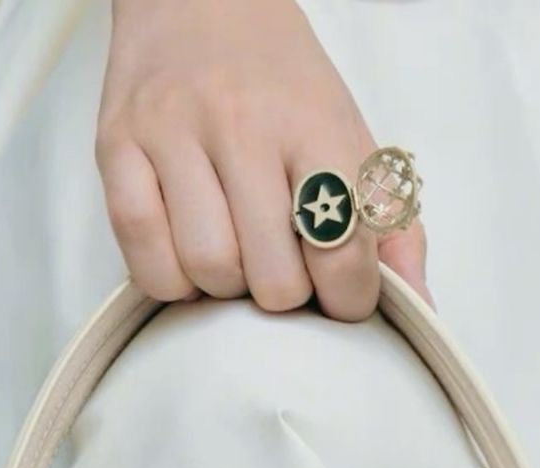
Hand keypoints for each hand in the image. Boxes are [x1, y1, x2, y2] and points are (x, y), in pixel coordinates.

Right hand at [96, 0, 428, 320]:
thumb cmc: (281, 84)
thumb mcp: (350, 139)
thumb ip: (392, 228)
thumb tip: (422, 311)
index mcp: (312, 123)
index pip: (342, 251)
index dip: (348, 299)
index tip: (339, 292)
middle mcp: (240, 122)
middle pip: (272, 278)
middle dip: (284, 295)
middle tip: (280, 269)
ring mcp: (172, 132)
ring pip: (208, 269)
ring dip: (225, 288)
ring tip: (234, 256)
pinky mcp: (116, 146)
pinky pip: (143, 254)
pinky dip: (168, 277)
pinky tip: (186, 255)